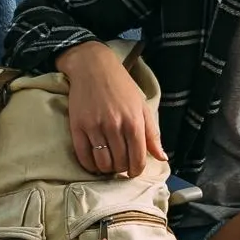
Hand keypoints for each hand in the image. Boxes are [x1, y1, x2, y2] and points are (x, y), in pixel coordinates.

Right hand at [57, 42, 166, 177]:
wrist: (93, 67)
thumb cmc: (122, 87)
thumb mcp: (142, 107)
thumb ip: (152, 134)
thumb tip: (162, 158)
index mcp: (134, 122)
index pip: (138, 159)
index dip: (136, 171)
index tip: (134, 171)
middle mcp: (115, 126)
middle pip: (120, 164)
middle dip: (122, 169)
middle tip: (121, 164)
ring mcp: (95, 127)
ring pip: (102, 163)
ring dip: (106, 169)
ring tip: (109, 163)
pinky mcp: (77, 127)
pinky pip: (83, 156)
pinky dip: (89, 165)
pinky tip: (94, 162)